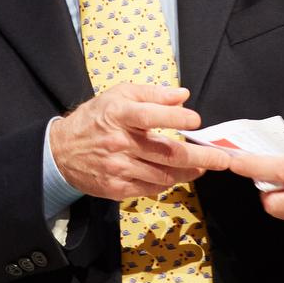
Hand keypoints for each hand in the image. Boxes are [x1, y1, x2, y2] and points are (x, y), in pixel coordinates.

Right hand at [50, 82, 232, 200]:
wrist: (62, 151)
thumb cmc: (95, 118)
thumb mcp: (118, 95)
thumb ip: (151, 93)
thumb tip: (183, 96)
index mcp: (118, 114)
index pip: (150, 115)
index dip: (175, 118)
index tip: (196, 120)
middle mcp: (118, 142)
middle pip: (166, 152)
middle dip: (199, 156)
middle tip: (221, 158)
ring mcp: (118, 168)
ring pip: (163, 174)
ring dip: (188, 172)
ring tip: (203, 166)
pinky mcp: (117, 188)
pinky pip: (151, 188)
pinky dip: (168, 182)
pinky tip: (177, 175)